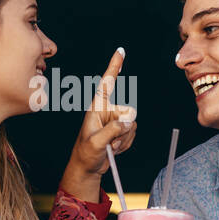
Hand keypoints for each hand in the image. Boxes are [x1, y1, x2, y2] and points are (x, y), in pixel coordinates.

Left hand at [67, 48, 136, 178]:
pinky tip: (113, 149)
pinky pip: (133, 133)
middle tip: (110, 143)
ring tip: (109, 147)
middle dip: (123, 130)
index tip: (120, 51)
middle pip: (129, 112)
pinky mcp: (120, 130)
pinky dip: (125, 144)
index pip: (107, 83)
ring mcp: (114, 120)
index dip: (114, 66)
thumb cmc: (85, 154)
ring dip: (123, 139)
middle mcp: (107, 111)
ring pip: (133, 124)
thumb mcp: (96, 142)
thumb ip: (112, 131)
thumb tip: (127, 122)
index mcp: (96, 107)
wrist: (87, 168)